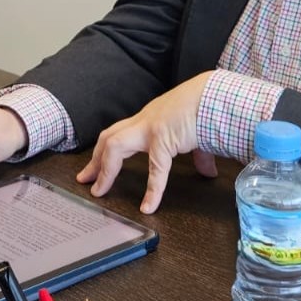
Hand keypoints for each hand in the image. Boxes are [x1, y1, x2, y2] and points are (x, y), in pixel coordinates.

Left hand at [76, 72, 218, 213]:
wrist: (216, 93)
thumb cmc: (207, 106)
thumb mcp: (196, 132)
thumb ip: (197, 154)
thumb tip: (207, 172)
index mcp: (150, 118)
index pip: (119, 133)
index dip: (103, 151)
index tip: (94, 168)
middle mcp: (145, 120)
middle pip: (108, 137)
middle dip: (94, 159)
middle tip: (85, 180)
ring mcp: (151, 128)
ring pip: (115, 145)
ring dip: (105, 169)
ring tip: (99, 190)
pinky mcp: (164, 138)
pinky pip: (155, 168)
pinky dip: (152, 190)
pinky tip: (148, 206)